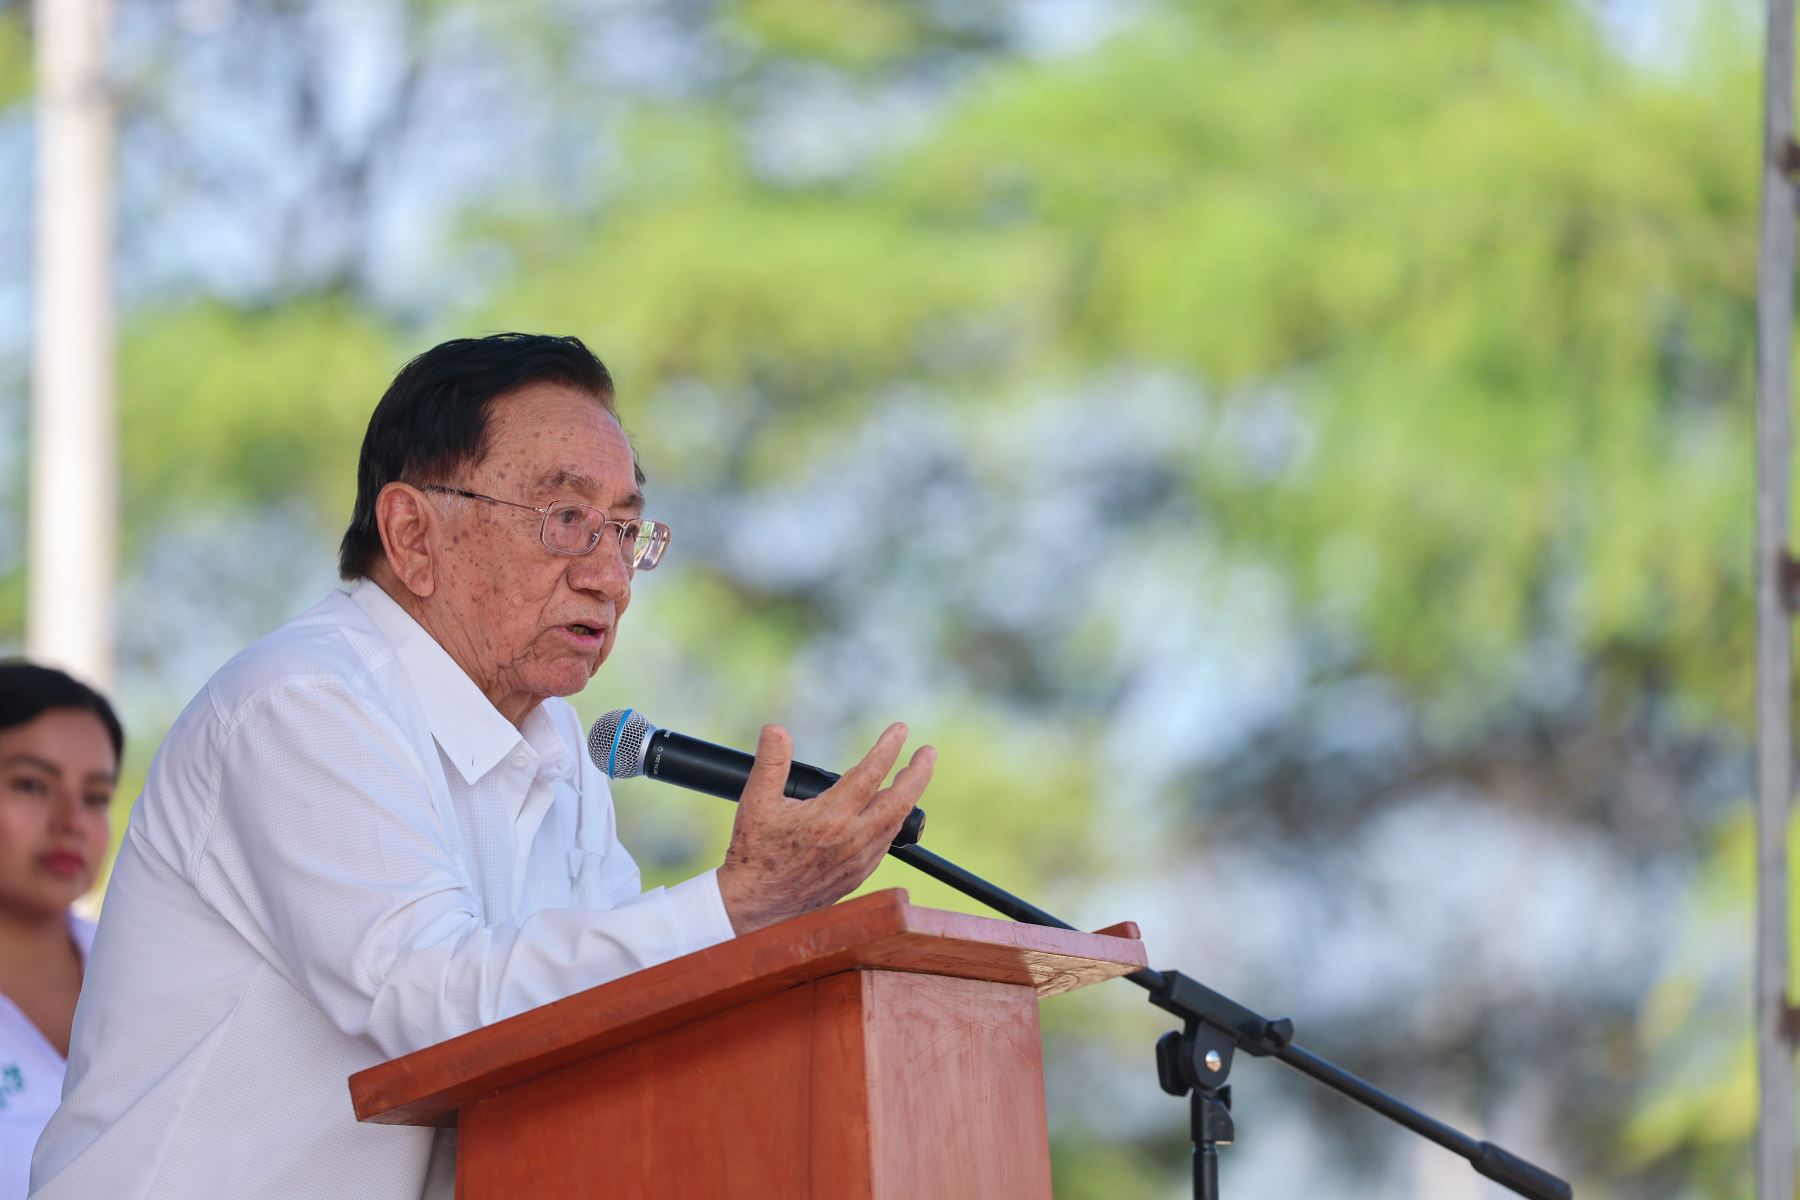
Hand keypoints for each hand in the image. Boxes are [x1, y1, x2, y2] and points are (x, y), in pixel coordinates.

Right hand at [715, 722, 935, 934]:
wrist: (756, 904)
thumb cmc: (755, 852)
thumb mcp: (756, 801)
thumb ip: (771, 762)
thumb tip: (776, 730)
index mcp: (831, 817)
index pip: (871, 773)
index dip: (888, 748)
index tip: (900, 730)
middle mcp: (852, 839)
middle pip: (900, 800)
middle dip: (918, 773)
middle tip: (928, 752)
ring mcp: (859, 860)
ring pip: (895, 822)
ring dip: (908, 796)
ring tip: (911, 775)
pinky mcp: (858, 875)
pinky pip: (885, 843)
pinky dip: (893, 820)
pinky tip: (889, 810)